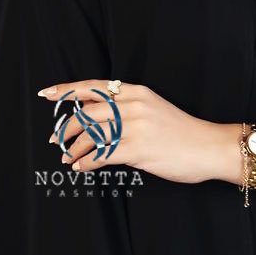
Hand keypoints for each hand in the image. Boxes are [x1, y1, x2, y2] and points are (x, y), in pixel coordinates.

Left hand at [37, 79, 214, 182]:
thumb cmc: (182, 132)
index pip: (93, 87)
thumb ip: (128, 109)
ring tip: (67, 158)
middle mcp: (134, 105)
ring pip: (91, 135)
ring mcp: (136, 127)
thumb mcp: (154, 109)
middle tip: (56, 140)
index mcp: (137, 92)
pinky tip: (82, 167)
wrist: (208, 147)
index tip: (47, 94)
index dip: (67, 90)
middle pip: (87, 113)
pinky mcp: (138, 149)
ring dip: (74, 149)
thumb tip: (97, 118)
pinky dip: (86, 162)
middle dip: (66, 128)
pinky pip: (102, 155)